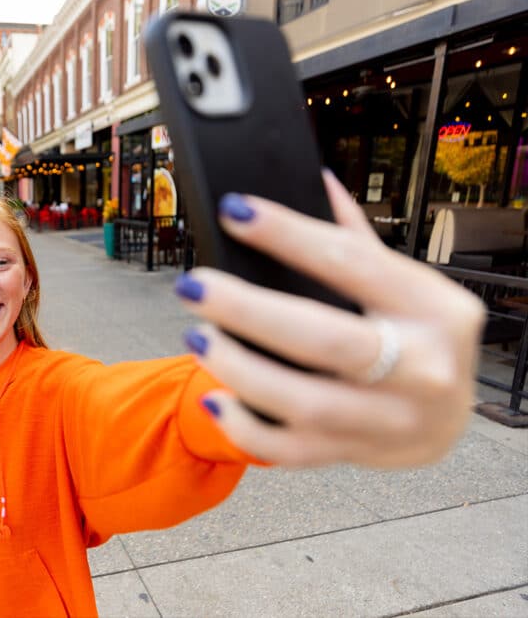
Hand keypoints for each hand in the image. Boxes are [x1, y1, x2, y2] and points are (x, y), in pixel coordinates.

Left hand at [176, 170, 485, 467]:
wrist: (442, 419)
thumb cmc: (416, 337)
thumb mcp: (403, 284)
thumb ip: (354, 239)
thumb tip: (310, 180)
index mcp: (432, 308)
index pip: (351, 262)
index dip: (288, 234)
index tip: (233, 211)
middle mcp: (421, 368)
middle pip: (324, 339)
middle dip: (247, 310)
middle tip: (193, 287)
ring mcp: (390, 420)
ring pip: (303, 403)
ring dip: (238, 369)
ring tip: (195, 339)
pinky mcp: (357, 456)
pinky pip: (290, 451)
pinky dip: (244, 428)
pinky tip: (214, 397)